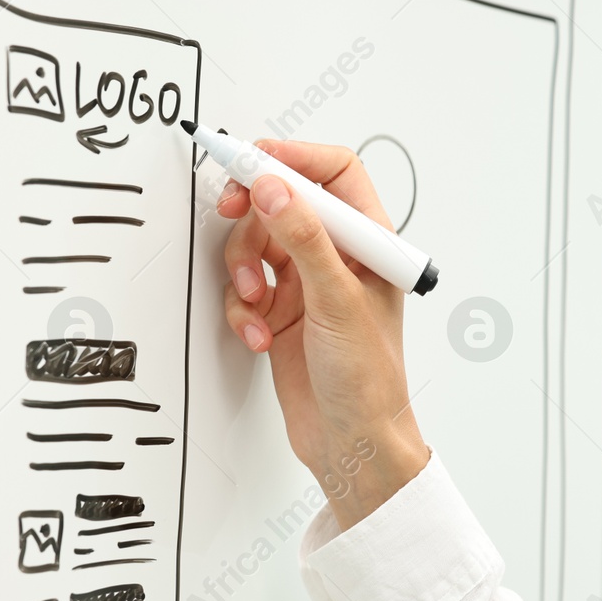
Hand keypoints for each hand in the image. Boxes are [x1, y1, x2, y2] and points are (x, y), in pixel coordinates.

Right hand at [218, 139, 429, 529]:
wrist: (352, 442)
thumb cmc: (368, 381)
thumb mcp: (336, 301)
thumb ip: (304, 238)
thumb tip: (275, 187)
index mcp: (369, 245)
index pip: (334, 173)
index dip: (293, 158)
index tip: (252, 161)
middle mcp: (339, 258)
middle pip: (283, 202)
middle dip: (254, 213)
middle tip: (232, 210)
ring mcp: (308, 285)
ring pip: (256, 245)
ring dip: (243, 270)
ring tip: (256, 302)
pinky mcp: (281, 313)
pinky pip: (244, 289)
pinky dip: (242, 310)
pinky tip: (259, 335)